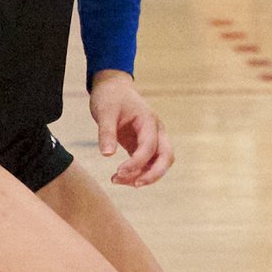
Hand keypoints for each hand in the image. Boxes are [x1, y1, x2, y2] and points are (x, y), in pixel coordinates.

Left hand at [89, 70, 172, 186]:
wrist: (113, 87)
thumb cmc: (110, 97)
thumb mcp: (105, 112)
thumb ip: (106, 133)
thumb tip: (106, 155)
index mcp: (149, 121)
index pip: (150, 147)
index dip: (137, 162)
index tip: (118, 171)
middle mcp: (156, 131)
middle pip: (167, 157)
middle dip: (153, 174)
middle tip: (134, 184)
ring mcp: (152, 139)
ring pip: (159, 163)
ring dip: (144, 176)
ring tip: (118, 180)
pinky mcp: (144, 145)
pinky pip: (148, 163)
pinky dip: (138, 173)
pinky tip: (121, 177)